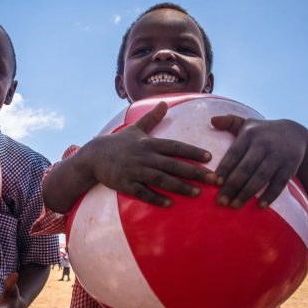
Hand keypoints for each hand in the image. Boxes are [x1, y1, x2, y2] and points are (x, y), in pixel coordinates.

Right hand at [85, 102, 215, 206]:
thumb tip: (164, 102)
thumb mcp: (135, 128)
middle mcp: (144, 157)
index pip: (175, 147)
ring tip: (196, 193)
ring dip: (180, 187)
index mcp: (149, 143)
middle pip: (173, 165)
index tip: (210, 157)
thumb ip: (152, 118)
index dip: (193, 152)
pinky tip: (169, 204)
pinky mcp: (126, 184)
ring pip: (161, 180)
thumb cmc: (117, 143)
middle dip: (194, 172)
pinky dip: (156, 198)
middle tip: (214, 180)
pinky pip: (143, 193)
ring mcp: (135, 171)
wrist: (93, 156)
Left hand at [211, 115, 307, 207]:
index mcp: (249, 135)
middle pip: (245, 168)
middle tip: (220, 201)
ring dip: (247, 193)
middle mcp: (263, 144)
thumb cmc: (262, 132)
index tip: (214, 183)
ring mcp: (278, 156)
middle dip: (232, 186)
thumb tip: (212, 120)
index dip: (224, 169)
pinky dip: (270, 195)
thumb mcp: (247, 124)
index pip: (234, 154)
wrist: (296, 133)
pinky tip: (260, 206)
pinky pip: (279, 183)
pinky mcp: (290, 165)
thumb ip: (229, 122)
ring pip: (260, 177)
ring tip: (234, 205)